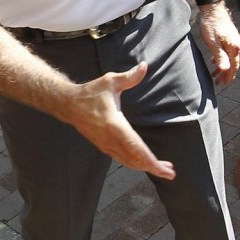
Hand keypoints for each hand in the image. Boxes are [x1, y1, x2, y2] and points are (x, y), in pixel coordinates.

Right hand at [65, 63, 173, 178]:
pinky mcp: (103, 147)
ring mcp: (106, 145)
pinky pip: (122, 159)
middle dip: (153, 167)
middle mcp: (110, 139)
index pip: (135, 147)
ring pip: (128, 162)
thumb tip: (145, 66)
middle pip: (134, 159)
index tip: (162, 168)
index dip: (150, 160)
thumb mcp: (111, 81)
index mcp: (114, 125)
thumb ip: (130, 77)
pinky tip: (145, 163)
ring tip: (163, 169)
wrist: (69, 104)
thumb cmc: (91, 92)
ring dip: (145, 166)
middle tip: (170, 173)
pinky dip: (135, 163)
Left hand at [197, 1, 239, 85]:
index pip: (233, 66)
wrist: (212, 9)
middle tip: (218, 82)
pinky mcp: (230, 37)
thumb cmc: (211, 25)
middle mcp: (237, 44)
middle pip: (232, 63)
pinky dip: (222, 58)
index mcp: (234, 47)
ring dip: (222, 66)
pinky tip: (215, 61)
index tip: (224, 84)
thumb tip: (225, 69)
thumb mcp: (213, 43)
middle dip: (225, 74)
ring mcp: (234, 41)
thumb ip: (220, 57)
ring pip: (229, 58)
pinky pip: (227, 52)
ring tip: (214, 74)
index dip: (229, 76)